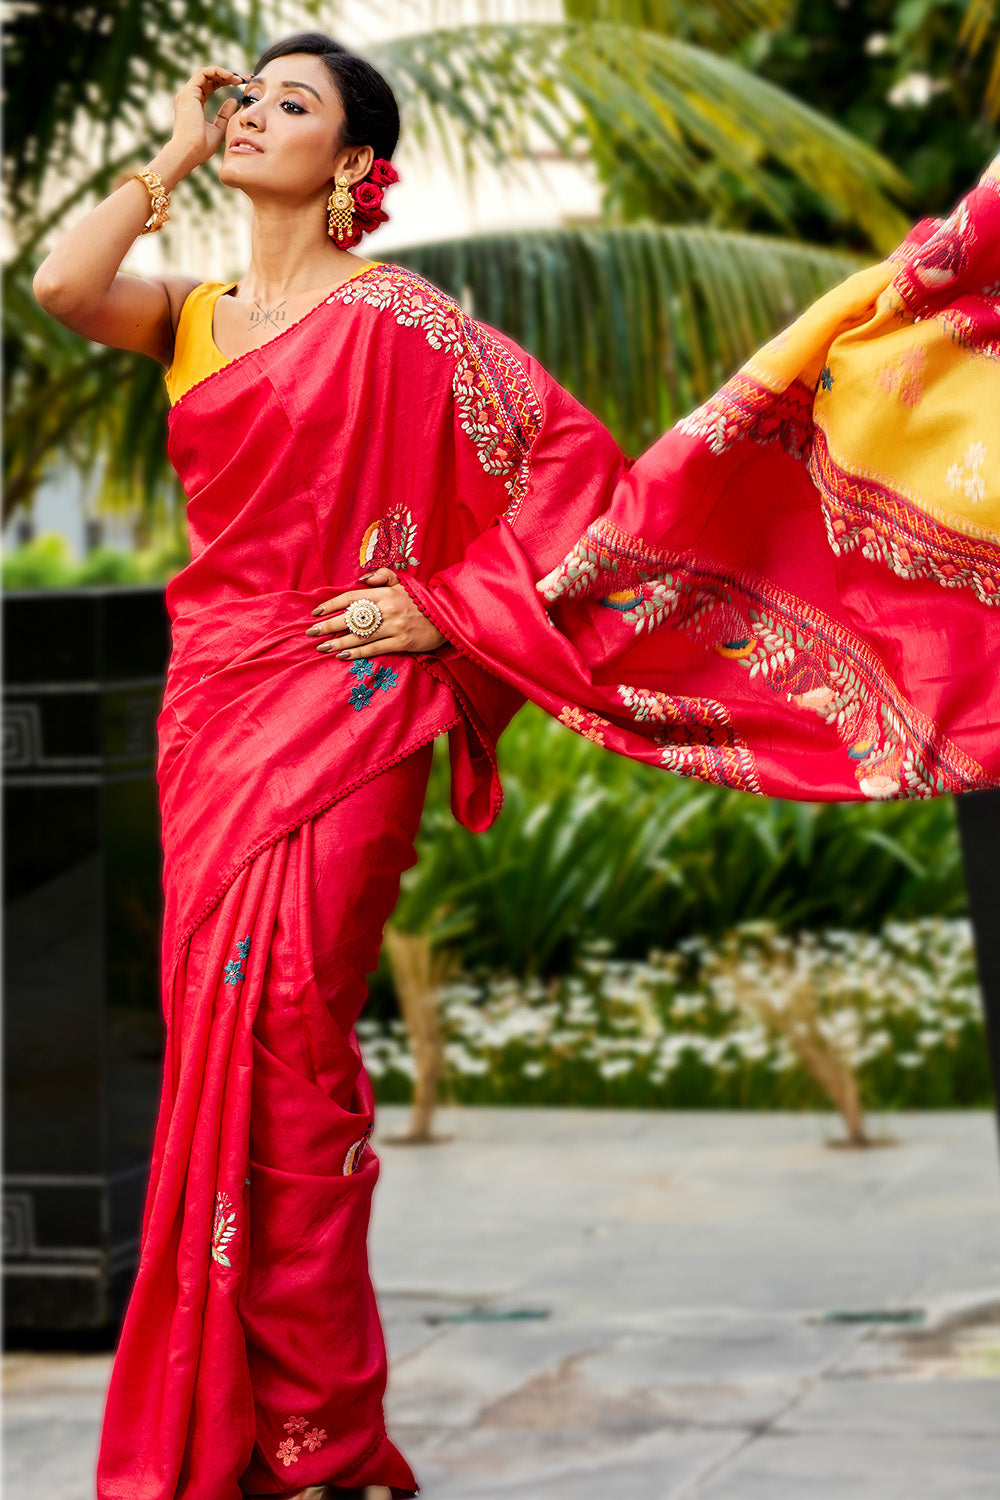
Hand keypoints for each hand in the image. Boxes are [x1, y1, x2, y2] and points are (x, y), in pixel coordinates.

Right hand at [169, 64, 245, 169]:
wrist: (190, 152)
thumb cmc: (202, 146)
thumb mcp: (219, 129)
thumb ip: (225, 115)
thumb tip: (234, 101)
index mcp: (194, 104)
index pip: (210, 86)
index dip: (226, 82)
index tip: (243, 84)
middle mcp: (188, 96)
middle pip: (209, 77)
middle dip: (227, 75)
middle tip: (246, 78)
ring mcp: (187, 93)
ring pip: (206, 72)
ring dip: (224, 72)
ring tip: (240, 78)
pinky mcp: (189, 92)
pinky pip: (204, 73)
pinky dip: (218, 72)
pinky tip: (231, 77)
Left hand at [305, 567, 446, 658]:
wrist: (446, 617)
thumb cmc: (420, 601)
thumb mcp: (403, 582)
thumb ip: (382, 576)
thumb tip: (362, 578)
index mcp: (386, 592)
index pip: (352, 597)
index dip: (332, 604)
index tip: (316, 611)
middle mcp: (388, 608)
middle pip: (352, 617)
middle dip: (328, 625)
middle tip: (311, 632)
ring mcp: (395, 626)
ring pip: (360, 635)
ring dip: (338, 642)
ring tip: (322, 647)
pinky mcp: (402, 642)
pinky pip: (374, 648)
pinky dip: (357, 653)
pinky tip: (342, 656)